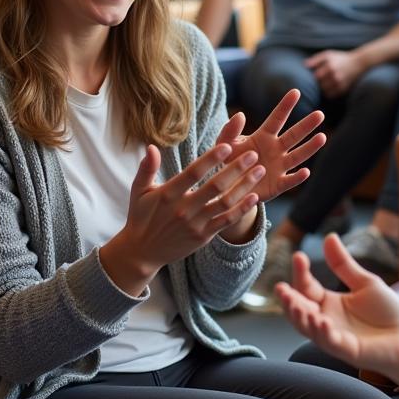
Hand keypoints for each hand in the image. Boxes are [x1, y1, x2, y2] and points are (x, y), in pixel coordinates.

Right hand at [102, 142, 264, 287]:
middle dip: (236, 169)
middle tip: (253, 154)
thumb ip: (146, 168)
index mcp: (168, 194)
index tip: (228, 146)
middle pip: (215, 186)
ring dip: (244, 186)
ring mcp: (195, 224)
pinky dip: (242, 209)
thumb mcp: (138, 191)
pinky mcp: (203, 236)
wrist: (142, 252)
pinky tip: (254, 196)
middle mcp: (183, 209)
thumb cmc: (141, 216)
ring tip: (259, 171)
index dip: (211, 159)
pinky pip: (226, 221)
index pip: (193, 173)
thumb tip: (151, 147)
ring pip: (225, 203)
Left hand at [218, 90, 326, 203]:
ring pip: (298, 156)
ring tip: (322, 137)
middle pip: (294, 135)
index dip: (285, 106)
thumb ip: (229, 131)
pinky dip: (298, 177)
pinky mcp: (278, 185)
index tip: (295, 92)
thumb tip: (240, 114)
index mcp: (263, 137)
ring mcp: (279, 167)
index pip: (276, 119)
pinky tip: (306, 172)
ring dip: (309, 147)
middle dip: (306, 125)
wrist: (230, 187)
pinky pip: (290, 181)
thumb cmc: (229, 162)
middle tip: (320, 114)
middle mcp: (276, 150)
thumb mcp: (225, 145)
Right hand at [276, 233, 398, 376]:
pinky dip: (322, 332)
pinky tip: (321, 320)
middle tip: (282, 288)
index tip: (299, 256)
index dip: (300, 273)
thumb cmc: (387, 314)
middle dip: (288, 300)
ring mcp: (334, 336)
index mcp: (328, 303)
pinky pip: (330, 342)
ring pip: (307, 328)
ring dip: (299, 316)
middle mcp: (326, 320)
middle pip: (299, 310)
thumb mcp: (365, 282)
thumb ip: (343, 264)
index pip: (306, 287)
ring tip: (293, 303)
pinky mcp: (347, 350)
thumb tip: (329, 236)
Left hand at [304, 49, 362, 97]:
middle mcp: (334, 75)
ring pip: (324, 91)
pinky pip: (331, 95)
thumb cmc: (341, 58)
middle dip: (316, 84)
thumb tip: (304, 65)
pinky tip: (327, 89)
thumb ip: (316, 60)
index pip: (315, 76)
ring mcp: (339, 83)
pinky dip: (328, 93)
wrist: (359, 63)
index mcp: (329, 66)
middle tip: (314, 83)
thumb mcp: (328, 55)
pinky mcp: (343, 89)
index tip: (310, 77)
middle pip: (319, 84)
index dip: (312, 78)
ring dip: (321, 89)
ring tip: (321, 86)